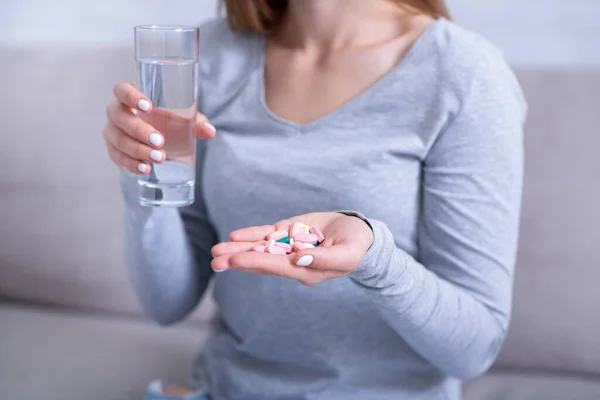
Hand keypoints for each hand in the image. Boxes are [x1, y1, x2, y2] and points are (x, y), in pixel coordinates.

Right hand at [102, 81, 215, 174]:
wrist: (157, 138)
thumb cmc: (167, 120)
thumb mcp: (181, 119)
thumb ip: (195, 122)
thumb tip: (210, 131)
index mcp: (129, 95)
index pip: (121, 90)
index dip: (131, 96)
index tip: (148, 107)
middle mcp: (116, 111)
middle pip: (119, 117)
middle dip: (139, 130)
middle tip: (160, 141)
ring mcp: (111, 131)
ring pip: (117, 140)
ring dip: (137, 150)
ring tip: (159, 159)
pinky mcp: (113, 150)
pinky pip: (117, 158)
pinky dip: (131, 164)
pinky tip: (145, 169)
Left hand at [211, 212, 373, 285]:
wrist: (358, 233)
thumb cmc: (356, 246)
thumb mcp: (347, 253)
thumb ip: (325, 259)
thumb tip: (298, 260)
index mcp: (306, 270)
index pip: (276, 267)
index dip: (256, 263)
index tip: (236, 260)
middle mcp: (292, 261)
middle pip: (261, 261)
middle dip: (238, 260)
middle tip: (215, 260)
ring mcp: (288, 247)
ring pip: (259, 248)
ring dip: (238, 249)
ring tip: (216, 251)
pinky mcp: (288, 234)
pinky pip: (267, 235)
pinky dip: (251, 235)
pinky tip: (235, 236)